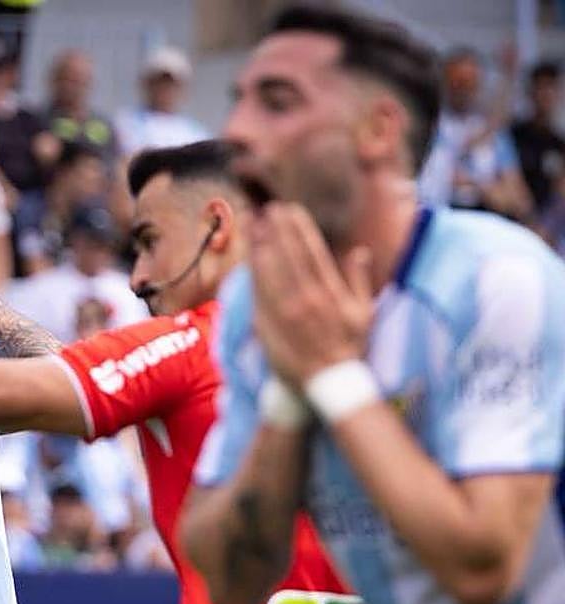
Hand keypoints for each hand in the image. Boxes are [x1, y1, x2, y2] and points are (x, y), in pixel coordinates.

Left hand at [249, 203, 373, 385]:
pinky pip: (259, 293)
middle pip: (290, 256)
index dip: (300, 229)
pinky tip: (250, 256)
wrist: (329, 384)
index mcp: (331, 292)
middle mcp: (308, 298)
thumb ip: (359, 281)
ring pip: (272, 271)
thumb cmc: (349, 349)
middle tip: (269, 208)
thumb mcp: (364, 314)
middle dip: (278, 230)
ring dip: (263, 245)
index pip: (313, 252)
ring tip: (256, 224)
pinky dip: (254, 272)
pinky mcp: (270, 325)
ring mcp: (287, 312)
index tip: (291, 210)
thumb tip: (358, 253)